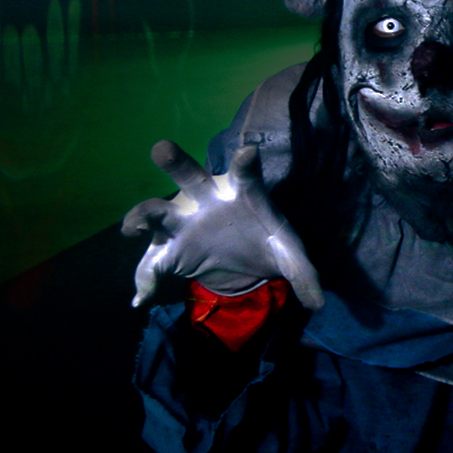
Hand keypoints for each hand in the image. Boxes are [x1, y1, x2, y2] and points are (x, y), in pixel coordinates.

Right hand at [121, 140, 323, 309]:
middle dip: (176, 162)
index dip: (246, 163)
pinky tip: (142, 299)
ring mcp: (184, 224)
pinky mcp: (170, 251)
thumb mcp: (290, 257)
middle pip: (190, 176)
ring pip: (156, 211)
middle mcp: (208, 201)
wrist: (245, 260)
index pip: (245, 174)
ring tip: (134, 228)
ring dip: (142, 216)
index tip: (249, 152)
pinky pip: (152, 263)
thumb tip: (318, 303)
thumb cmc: (267, 242)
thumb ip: (304, 275)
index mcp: (243, 194)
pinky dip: (145, 280)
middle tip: (162, 149)